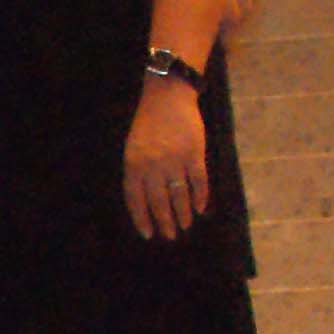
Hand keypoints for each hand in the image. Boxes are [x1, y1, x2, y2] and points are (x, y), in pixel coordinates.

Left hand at [125, 82, 211, 240]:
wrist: (167, 98)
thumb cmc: (148, 124)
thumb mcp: (133, 148)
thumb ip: (138, 172)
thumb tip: (144, 201)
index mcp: (133, 164)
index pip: (136, 199)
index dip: (142, 218)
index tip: (148, 234)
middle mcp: (152, 166)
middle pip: (158, 202)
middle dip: (165, 222)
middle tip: (170, 236)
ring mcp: (174, 161)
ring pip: (179, 195)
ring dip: (183, 213)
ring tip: (185, 225)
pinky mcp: (194, 154)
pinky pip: (199, 182)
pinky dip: (200, 197)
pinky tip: (200, 209)